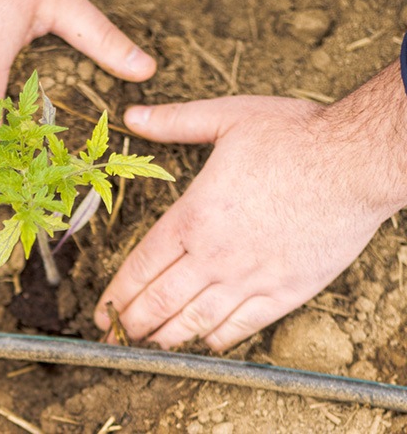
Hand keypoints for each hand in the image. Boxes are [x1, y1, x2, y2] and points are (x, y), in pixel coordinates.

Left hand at [94, 90, 400, 350]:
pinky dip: (217, 337)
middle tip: (112, 335)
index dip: (117, 292)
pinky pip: (244, 324)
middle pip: (161, 300)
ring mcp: (251, 277)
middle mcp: (216, 254)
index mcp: (194, 216)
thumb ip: (174, 121)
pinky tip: (203, 342)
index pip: (142, 265)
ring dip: (166, 336)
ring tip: (146, 345)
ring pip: (196, 319)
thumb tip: (132, 114)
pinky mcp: (287, 290)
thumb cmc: (293, 136)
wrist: (356, 161)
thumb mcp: (225, 117)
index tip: (102, 309)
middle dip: (131, 321)